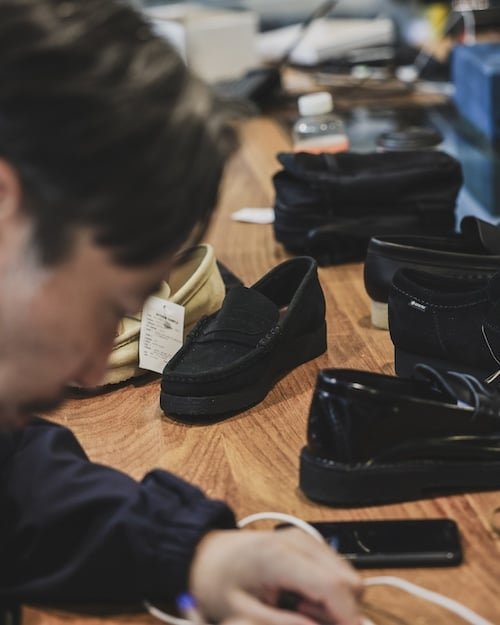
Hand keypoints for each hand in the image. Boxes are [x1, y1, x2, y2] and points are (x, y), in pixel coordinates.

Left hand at [189, 527, 362, 624]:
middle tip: (303, 620)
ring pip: (349, 578)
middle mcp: (300, 541)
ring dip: (334, 603)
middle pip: (351, 582)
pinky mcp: (308, 543)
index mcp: (280, 557)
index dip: (347, 619)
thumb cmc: (218, 581)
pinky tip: (299, 597)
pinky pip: (337, 572)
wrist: (206, 553)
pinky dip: (328, 592)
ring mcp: (306, 539)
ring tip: (297, 608)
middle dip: (339, 612)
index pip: (335, 587)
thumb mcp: (242, 614)